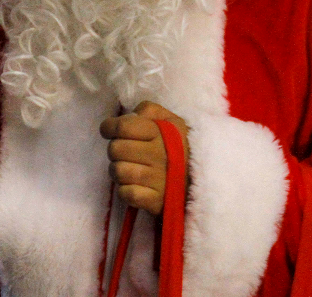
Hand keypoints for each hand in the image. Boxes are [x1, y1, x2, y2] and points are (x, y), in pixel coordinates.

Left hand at [99, 101, 189, 215]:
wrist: (202, 181)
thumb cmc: (178, 147)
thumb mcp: (170, 121)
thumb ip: (149, 110)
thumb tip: (130, 115)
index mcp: (162, 132)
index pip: (123, 127)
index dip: (109, 127)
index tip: (110, 131)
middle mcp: (160, 155)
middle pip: (115, 149)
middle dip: (115, 150)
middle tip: (126, 153)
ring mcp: (158, 179)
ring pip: (117, 171)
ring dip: (119, 171)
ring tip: (131, 169)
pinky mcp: (156, 200)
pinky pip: (126, 194)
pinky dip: (126, 191)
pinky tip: (136, 186)